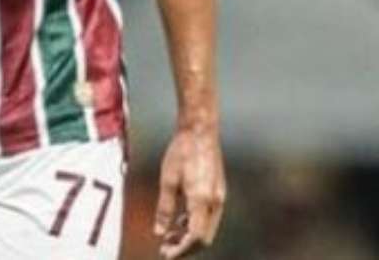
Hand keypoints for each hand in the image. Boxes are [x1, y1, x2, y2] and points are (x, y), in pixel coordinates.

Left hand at [155, 126, 225, 257]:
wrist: (200, 130)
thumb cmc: (182, 151)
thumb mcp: (167, 180)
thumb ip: (164, 208)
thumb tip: (159, 232)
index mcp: (202, 200)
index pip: (195, 237)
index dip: (180, 250)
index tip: (165, 254)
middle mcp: (215, 202)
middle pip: (204, 238)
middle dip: (185, 246)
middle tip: (165, 247)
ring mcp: (219, 197)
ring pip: (207, 228)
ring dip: (190, 236)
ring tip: (170, 235)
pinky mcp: (219, 191)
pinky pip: (209, 217)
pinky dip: (195, 223)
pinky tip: (180, 220)